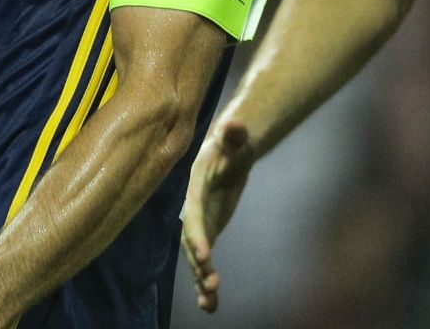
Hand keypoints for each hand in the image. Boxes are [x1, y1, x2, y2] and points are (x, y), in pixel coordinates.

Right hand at [180, 118, 256, 313]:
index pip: (194, 216)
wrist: (228, 151)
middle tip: (212, 281)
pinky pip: (205, 263)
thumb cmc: (232, 143)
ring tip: (210, 304)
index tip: (207, 255)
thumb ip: (234, 133)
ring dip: (202, 281)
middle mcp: (193, 211)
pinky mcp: (208, 234)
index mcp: (196, 191)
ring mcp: (200, 225)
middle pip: (193, 242)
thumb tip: (236, 122)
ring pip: (196, 259)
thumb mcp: (235, 138)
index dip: (198, 236)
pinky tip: (211, 306)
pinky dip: (207, 284)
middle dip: (200, 263)